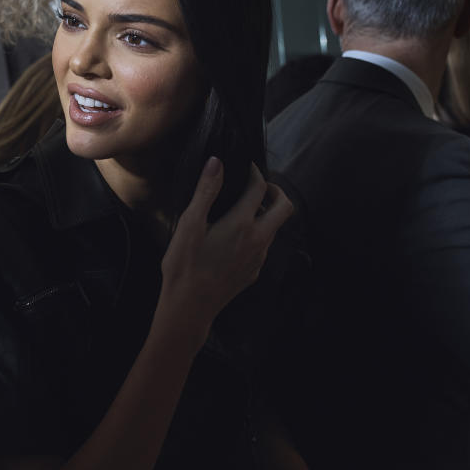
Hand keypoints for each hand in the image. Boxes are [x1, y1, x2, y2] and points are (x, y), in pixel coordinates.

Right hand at [159, 158, 292, 343]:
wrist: (189, 306)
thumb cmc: (185, 265)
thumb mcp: (190, 224)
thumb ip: (206, 191)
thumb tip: (217, 162)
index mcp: (242, 224)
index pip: (259, 188)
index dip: (254, 172)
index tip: (246, 166)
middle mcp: (258, 240)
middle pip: (285, 208)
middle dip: (276, 191)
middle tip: (258, 186)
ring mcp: (258, 258)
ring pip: (274, 228)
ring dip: (266, 214)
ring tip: (243, 210)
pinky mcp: (253, 272)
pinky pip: (263, 246)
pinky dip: (257, 234)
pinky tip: (234, 238)